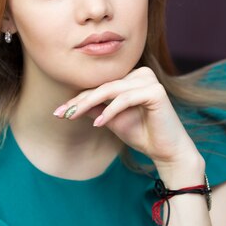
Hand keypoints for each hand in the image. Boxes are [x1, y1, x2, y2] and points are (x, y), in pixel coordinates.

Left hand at [53, 67, 202, 168]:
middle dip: (79, 101)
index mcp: (132, 77)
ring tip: (73, 117)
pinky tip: (98, 123)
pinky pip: (125, 99)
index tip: (58, 112)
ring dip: (89, 104)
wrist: (166, 151)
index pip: (100, 86)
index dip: (78, 99)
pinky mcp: (155, 91)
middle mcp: (141, 73)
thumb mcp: (111, 120)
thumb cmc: (141, 134)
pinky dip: (110, 111)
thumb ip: (95, 109)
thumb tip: (71, 105)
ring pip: (111, 90)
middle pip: (103, 86)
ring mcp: (149, 80)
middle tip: (61, 114)